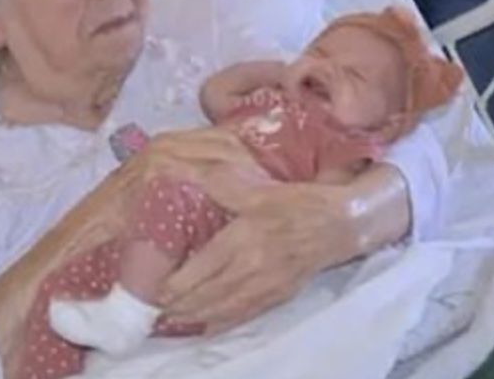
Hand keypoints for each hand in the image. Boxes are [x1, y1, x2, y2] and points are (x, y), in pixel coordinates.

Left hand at [156, 178, 354, 330]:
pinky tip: (204, 324)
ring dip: (196, 316)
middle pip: (209, 294)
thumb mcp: (254, 187)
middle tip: (154, 306)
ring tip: (172, 317)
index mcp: (244, 238)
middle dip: (180, 304)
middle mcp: (253, 267)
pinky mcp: (279, 296)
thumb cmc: (293, 202)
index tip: (154, 287)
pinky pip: (245, 315)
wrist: (338, 224)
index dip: (177, 283)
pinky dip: (221, 322)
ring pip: (224, 309)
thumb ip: (217, 182)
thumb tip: (183, 168)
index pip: (202, 268)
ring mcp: (268, 286)